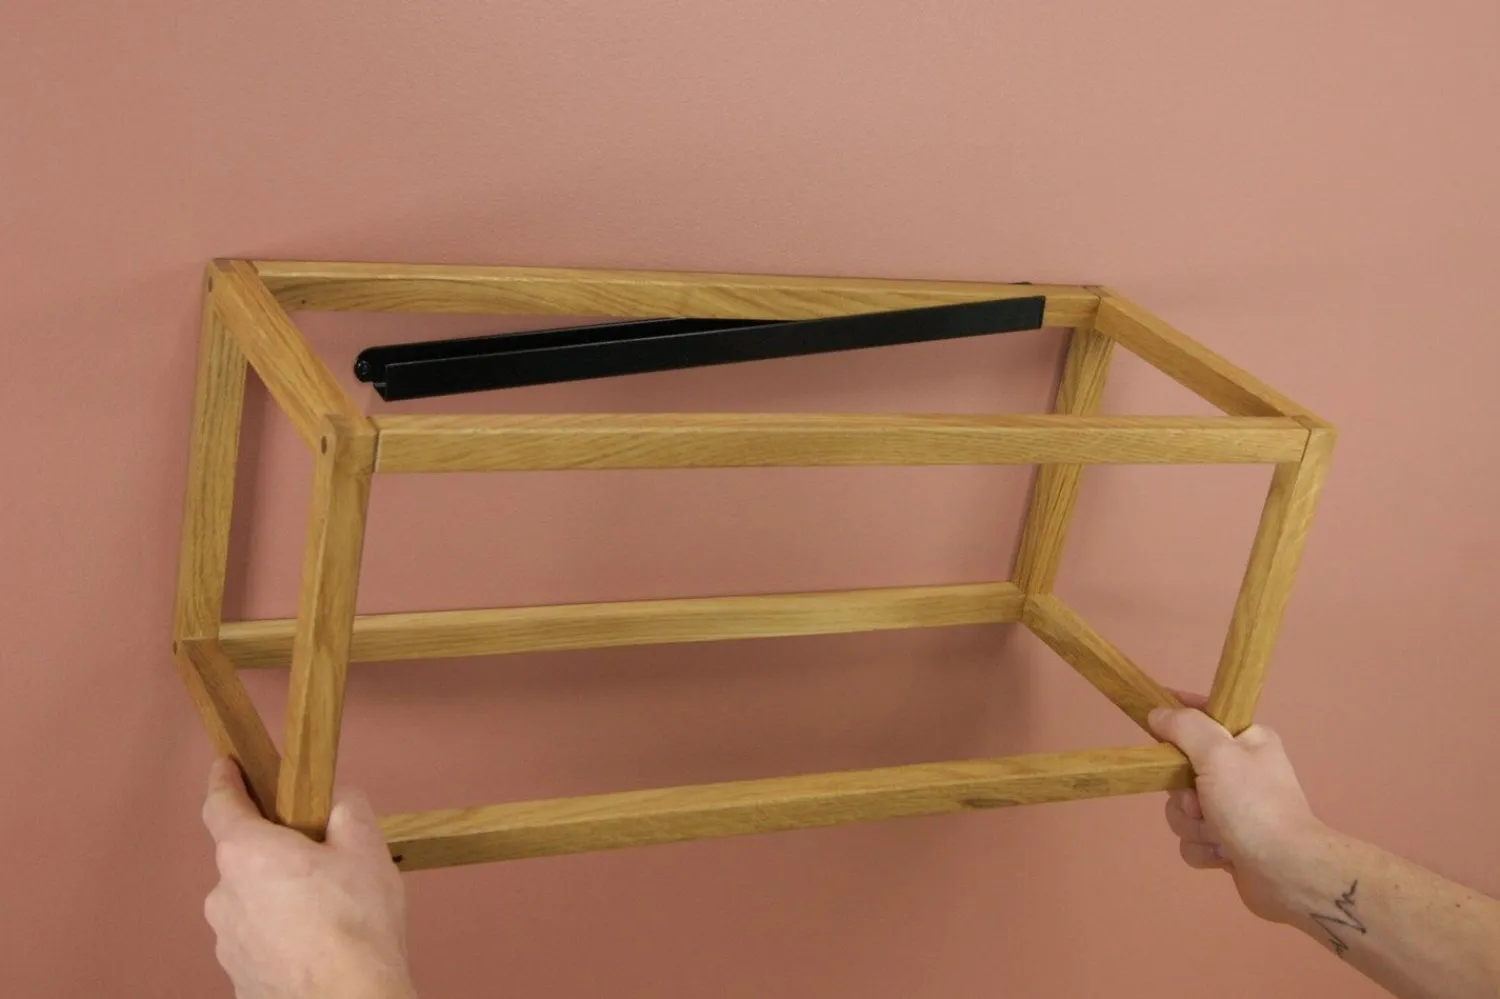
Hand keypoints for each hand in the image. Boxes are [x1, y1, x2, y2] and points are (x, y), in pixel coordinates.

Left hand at [202, 760, 415, 998]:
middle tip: (322, 860)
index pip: (220, 805)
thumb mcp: (367, 848)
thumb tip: (340, 802)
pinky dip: (284, 942)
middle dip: (276, 854)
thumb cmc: (356, 925)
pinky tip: (321, 951)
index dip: (224, 780)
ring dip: (281, 901)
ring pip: (253, 906)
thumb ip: (348, 811)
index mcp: (248, 854)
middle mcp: (224, 897)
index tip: (226, 766)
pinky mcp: (239, 983)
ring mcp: (227, 944)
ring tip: (331, 915)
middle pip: (245, 860)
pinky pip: (260, 946)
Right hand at [1149, 693, 1329, 923]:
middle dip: (1183, 795)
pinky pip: (1193, 839)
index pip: (1202, 716)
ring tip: (1217, 835)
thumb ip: (1184, 726)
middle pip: (1182, 771)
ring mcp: (1235, 809)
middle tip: (1199, 803)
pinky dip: (1203, 848)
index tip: (1155, 730)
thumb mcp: (1217, 754)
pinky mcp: (1229, 842)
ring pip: (1183, 809)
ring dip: (1192, 825)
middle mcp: (1241, 771)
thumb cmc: (1253, 806)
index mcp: (1247, 741)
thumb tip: (1158, 714)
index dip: (1176, 721)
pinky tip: (1223, 855)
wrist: (1287, 872)